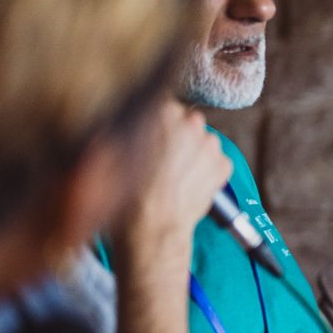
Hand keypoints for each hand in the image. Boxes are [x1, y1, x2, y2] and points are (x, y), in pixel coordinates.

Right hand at [115, 105, 232, 260]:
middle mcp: (190, 122)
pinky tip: (186, 184)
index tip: (148, 137)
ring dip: (191, 153)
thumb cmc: (125, 193)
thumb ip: (121, 127)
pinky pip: (216, 161)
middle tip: (158, 160)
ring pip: (202, 141)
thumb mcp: (109, 150)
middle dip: (174, 135)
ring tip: (172, 176)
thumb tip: (119, 118)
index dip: (154, 123)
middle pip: (185, 121)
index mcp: (160, 111)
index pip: (162, 105)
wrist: (151, 228)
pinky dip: (206, 170)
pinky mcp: (223, 165)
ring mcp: (210, 144)